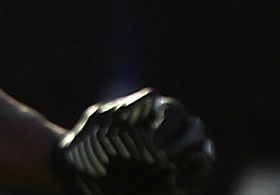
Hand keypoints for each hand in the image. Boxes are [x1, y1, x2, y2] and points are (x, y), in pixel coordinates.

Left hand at [51, 91, 215, 194]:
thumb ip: (123, 108)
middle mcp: (165, 135)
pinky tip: (173, 182)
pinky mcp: (170, 183)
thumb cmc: (83, 142)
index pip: (175, 111)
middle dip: (187, 140)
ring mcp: (170, 160)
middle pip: (195, 129)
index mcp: (150, 116)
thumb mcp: (98, 122)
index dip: (171, 124)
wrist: (74, 173)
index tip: (154, 141)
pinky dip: (195, 178)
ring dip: (201, 157)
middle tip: (166, 155)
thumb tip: (154, 96)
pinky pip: (196, 178)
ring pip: (204, 152)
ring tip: (176, 166)